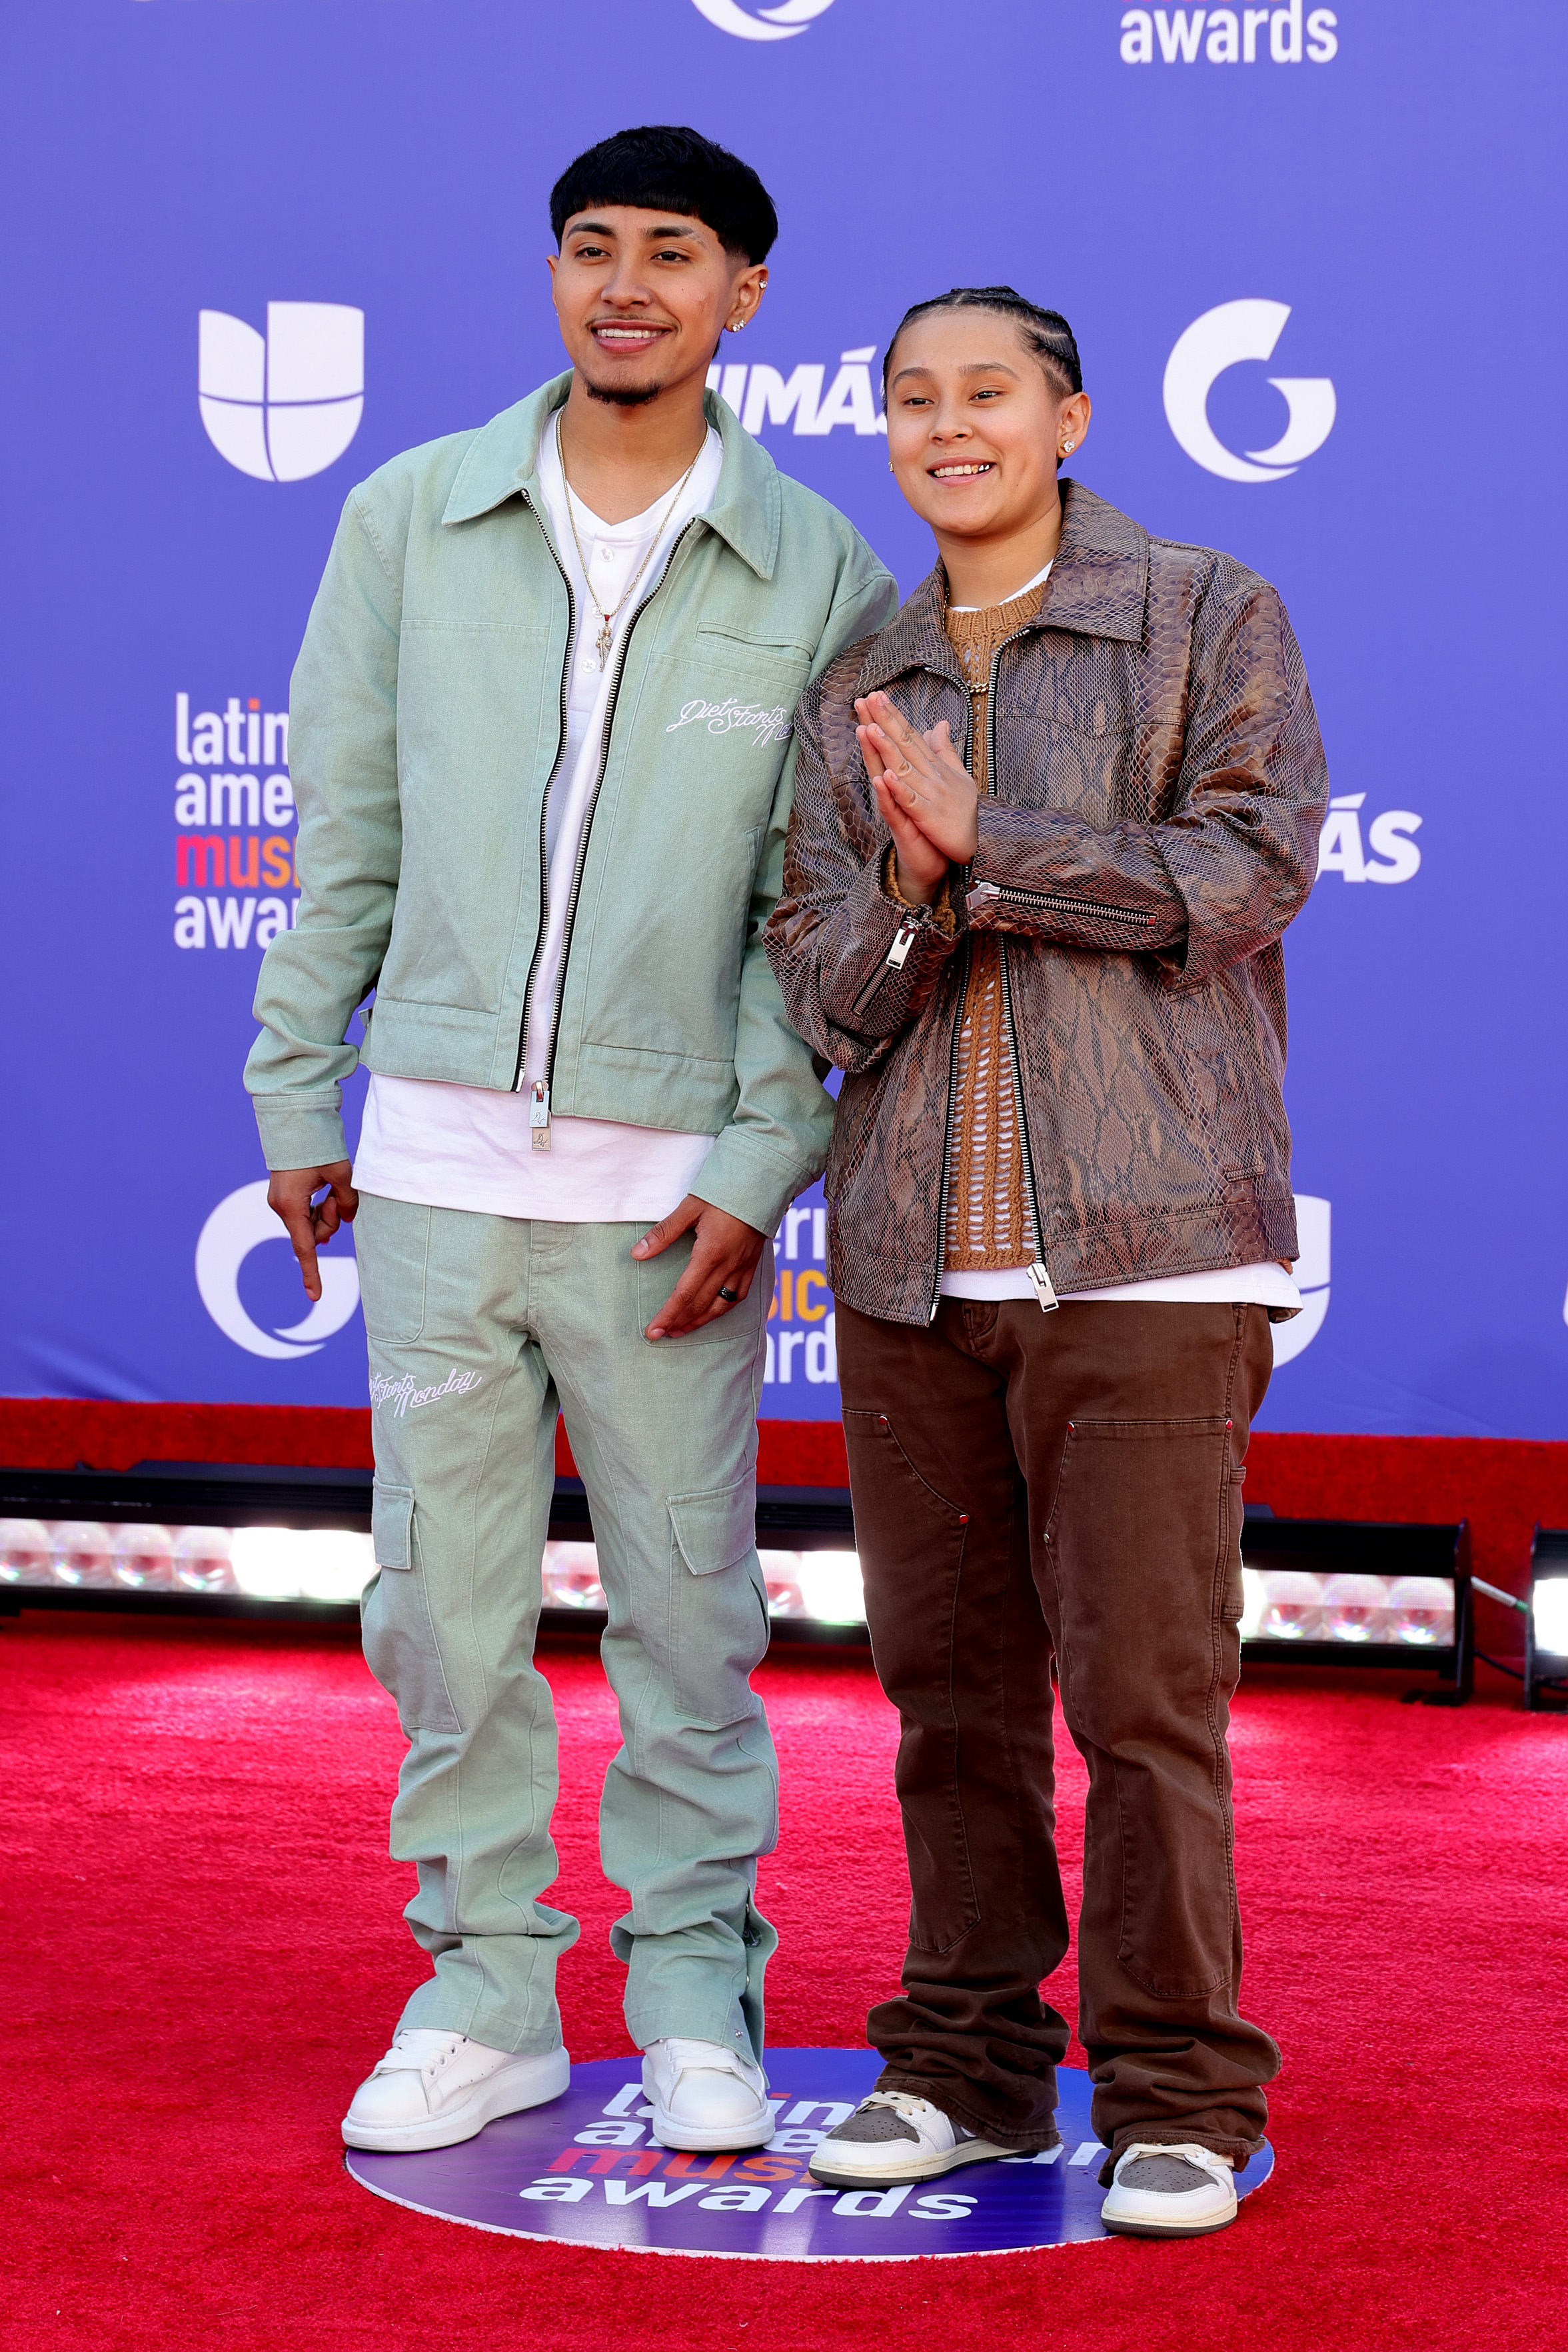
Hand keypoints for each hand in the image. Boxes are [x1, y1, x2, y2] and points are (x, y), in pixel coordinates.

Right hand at [267, 1161, 358, 1301]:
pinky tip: (325, 1190)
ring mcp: (281, 1201)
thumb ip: (346, 1201)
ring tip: (331, 1187)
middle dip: (331, 1221)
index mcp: (291, 1206)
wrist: (296, 1121)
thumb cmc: (317, 1148)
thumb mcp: (341, 1175)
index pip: (305, 1248)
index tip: (315, 1296)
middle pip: (313, 1233)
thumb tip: (348, 1218)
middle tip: (338, 1198)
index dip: (312, 1273)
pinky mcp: (285, 1194)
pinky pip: (306, 1211)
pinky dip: (320, 1205)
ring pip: (311, 1222)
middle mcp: (281, 1206)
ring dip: (327, 1210)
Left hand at [632, 1194, 765, 1338]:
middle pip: (701, 1305)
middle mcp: (728, 1266)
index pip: (684, 1294)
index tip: (653, 1331)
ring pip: (721, 1307)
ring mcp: (743, 1267)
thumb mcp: (689, 1208)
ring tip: (681, 1330)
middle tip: (661, 1335)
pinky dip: (722, 1309)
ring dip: (699, 1321)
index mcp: (710, 1253)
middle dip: (679, 1323)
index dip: (667, 1316)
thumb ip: (663, 1233)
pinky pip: (738, 1297)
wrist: (761, 1184)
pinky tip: (712, 1313)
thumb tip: (637, 1254)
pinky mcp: (752, 1265)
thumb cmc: (723, 1193)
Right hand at [856, 690, 978, 903]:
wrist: (931, 863)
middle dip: (872, 728)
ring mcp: (897, 809)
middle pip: (882, 755)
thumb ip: (934, 757)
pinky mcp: (902, 829)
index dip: (886, 721)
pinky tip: (881, 780)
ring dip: (873, 756)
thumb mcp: (933, 787)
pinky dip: (888, 796)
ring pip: (882, 779)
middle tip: (861, 702)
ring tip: (865, 730)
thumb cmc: (928, 826)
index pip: (894, 745)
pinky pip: (893, 811)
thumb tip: (935, 729)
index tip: (877, 695)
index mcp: (905, 780)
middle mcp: (896, 791)